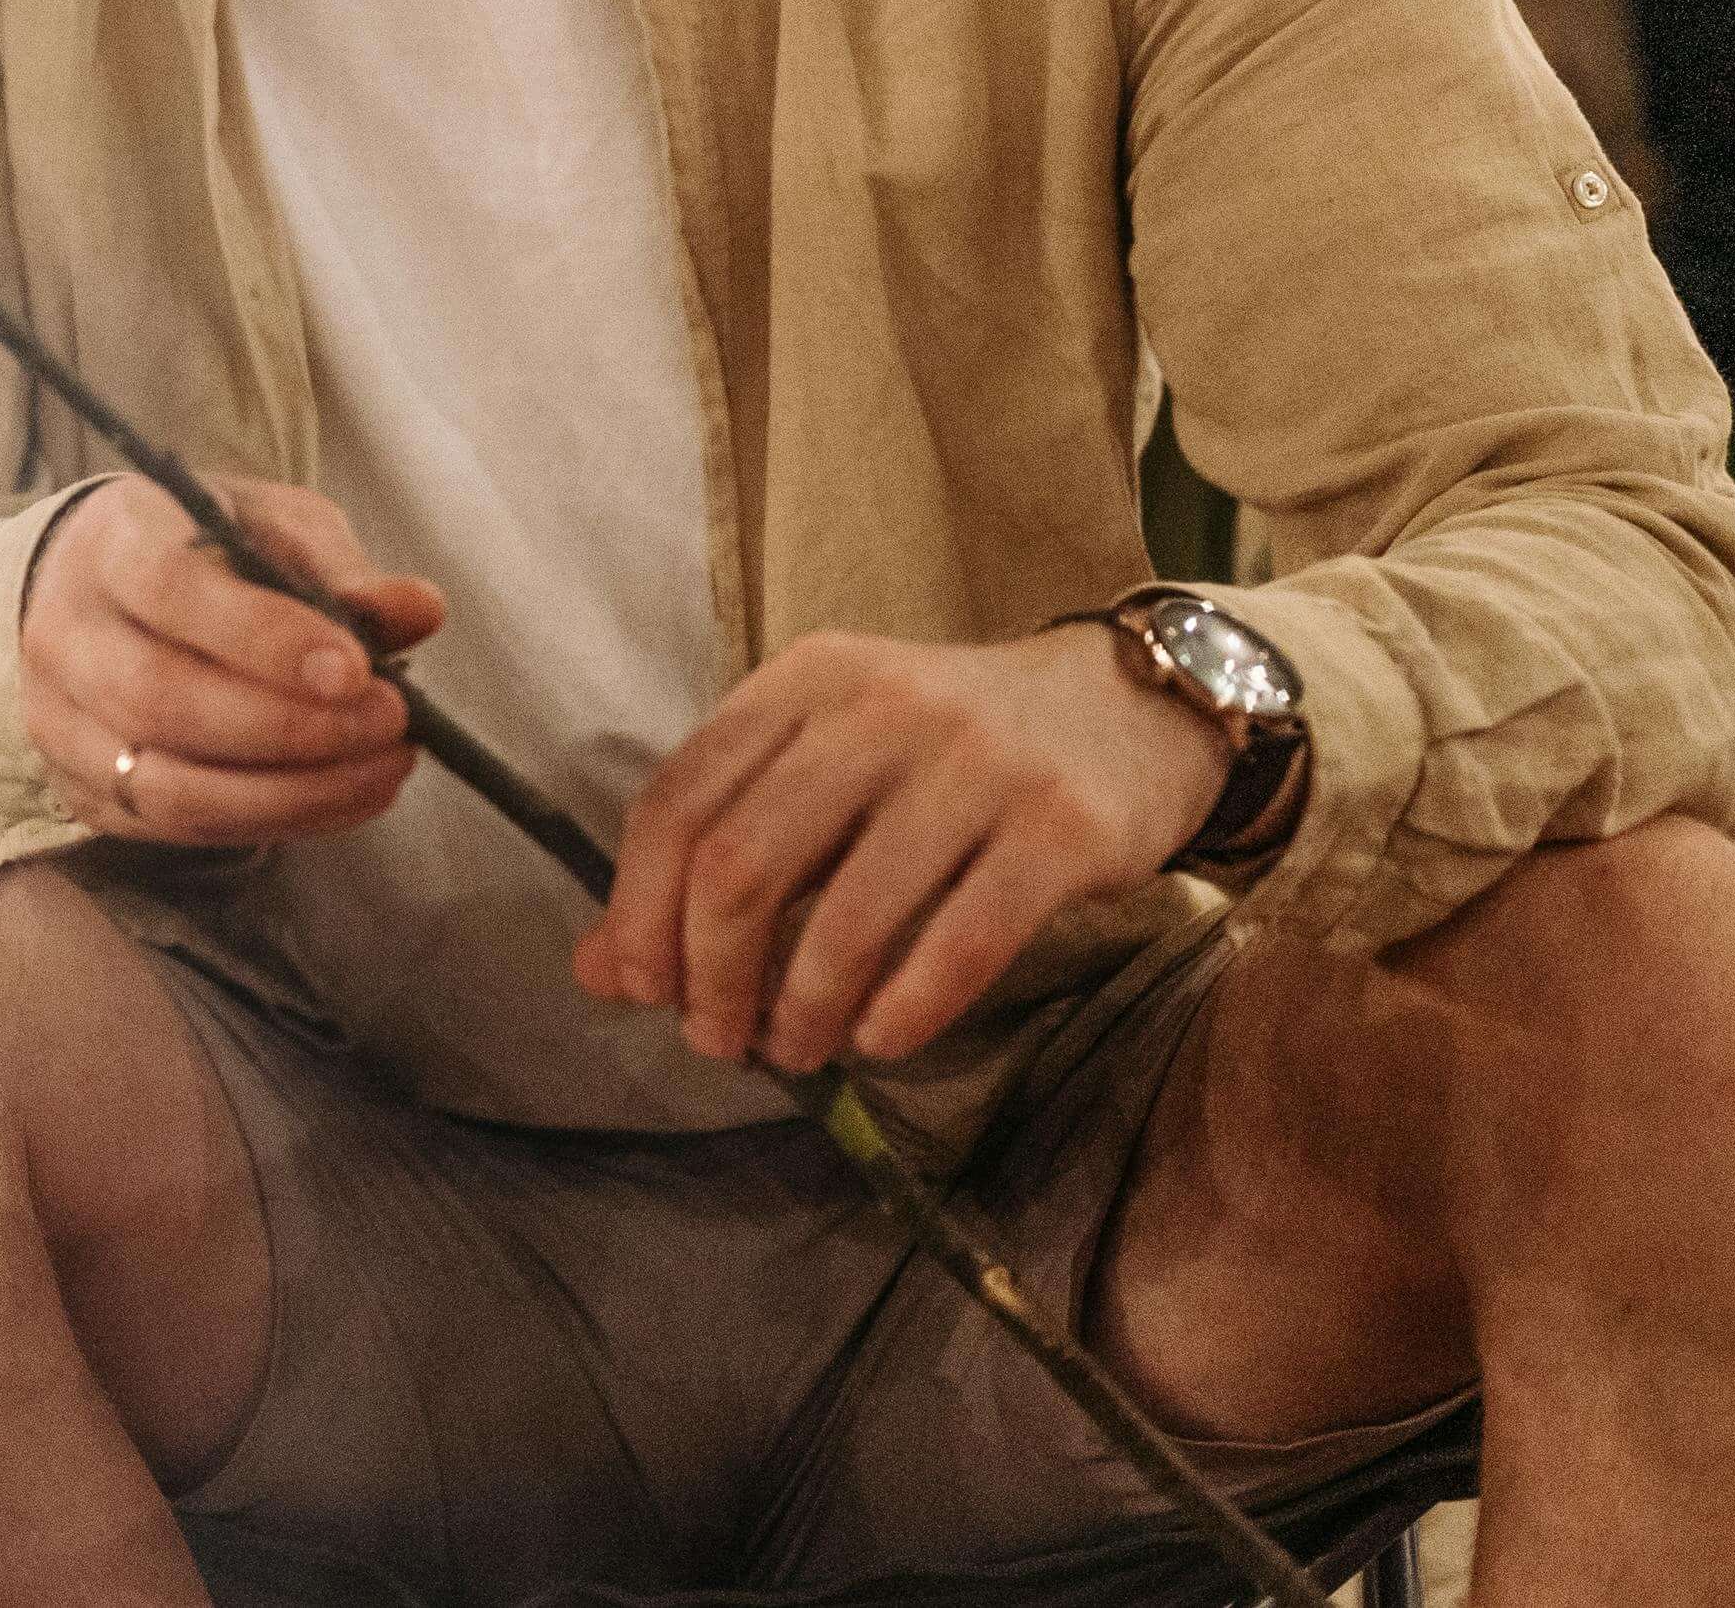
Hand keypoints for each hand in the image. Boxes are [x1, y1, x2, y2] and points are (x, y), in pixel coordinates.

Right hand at [16, 473, 445, 845]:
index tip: (358, 668)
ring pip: (164, 784)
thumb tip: (420, 610)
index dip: (263, 636)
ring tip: (383, 770)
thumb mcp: (270, 525)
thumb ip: (339, 569)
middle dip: (290, 728)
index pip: (169, 591)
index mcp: (109, 544)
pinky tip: (342, 797)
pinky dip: (271, 822)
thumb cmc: (198, 548)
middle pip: (160, 700)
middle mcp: (63, 636)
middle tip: (392, 724)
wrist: (90, 589)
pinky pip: (175, 827)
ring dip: (289, 793)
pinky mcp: (82, 792)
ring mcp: (59, 724)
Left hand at [570, 625, 1230, 1073]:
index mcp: (803, 681)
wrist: (1134, 704)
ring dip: (804, 1009)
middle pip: (742, 862)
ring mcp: (976, 763)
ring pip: (847, 915)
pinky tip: (880, 1043)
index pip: (678, 799)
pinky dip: (905, 1010)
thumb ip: (717, 850)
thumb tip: (600, 972)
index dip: (640, 908)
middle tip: (716, 1041)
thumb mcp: (826, 766)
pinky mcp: (1061, 828)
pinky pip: (960, 941)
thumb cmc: (951, 752)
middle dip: (710, 973)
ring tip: (798, 1052)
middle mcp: (879, 708)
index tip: (643, 988)